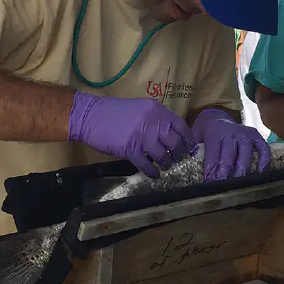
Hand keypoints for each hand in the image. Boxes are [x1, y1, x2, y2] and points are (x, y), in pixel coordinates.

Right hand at [68, 91, 195, 177]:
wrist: (91, 116)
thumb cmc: (114, 113)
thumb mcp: (140, 109)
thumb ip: (155, 120)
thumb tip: (169, 136)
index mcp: (157, 110)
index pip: (181, 126)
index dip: (188, 140)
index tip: (192, 149)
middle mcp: (153, 122)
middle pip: (174, 142)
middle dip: (178, 154)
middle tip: (178, 160)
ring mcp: (142, 136)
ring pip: (162, 155)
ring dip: (166, 164)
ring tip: (165, 167)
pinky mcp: (130, 149)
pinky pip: (146, 165)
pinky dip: (152, 172)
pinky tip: (154, 175)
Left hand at [192, 109, 270, 181]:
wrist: (216, 118)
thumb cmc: (205, 134)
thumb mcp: (195, 138)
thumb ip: (193, 150)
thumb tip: (187, 167)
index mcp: (214, 132)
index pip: (213, 152)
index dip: (211, 168)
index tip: (209, 181)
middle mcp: (231, 131)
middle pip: (229, 152)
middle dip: (225, 170)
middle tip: (222, 184)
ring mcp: (244, 133)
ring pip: (245, 151)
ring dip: (242, 167)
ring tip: (238, 182)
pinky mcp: (255, 136)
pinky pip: (263, 147)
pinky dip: (264, 159)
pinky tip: (260, 172)